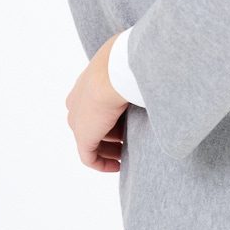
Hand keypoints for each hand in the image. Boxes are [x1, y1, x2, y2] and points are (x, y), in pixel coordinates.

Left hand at [65, 33, 130, 172]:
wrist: (116, 71)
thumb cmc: (126, 63)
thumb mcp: (126, 67)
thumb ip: (131, 77)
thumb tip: (152, 80)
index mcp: (85, 84)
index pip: (94, 107)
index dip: (110, 118)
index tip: (126, 126)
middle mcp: (77, 103)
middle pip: (93, 124)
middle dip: (111, 135)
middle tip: (130, 141)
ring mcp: (78, 120)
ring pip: (92, 141)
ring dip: (110, 149)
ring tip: (129, 153)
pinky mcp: (83, 137)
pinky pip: (90, 157)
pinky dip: (103, 164)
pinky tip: (119, 165)